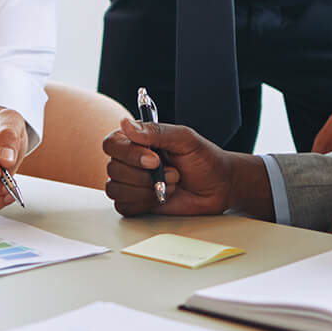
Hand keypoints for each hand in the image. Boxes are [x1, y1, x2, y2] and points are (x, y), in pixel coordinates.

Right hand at [102, 118, 270, 216]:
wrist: (219, 187)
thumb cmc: (204, 159)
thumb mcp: (184, 139)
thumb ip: (155, 131)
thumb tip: (126, 124)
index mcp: (137, 140)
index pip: (112, 144)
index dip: (129, 154)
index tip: (154, 159)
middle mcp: (130, 160)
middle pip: (113, 168)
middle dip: (145, 175)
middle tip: (173, 173)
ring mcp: (131, 183)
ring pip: (115, 189)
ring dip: (145, 190)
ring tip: (170, 185)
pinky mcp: (136, 203)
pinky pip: (123, 206)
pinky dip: (143, 203)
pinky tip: (161, 197)